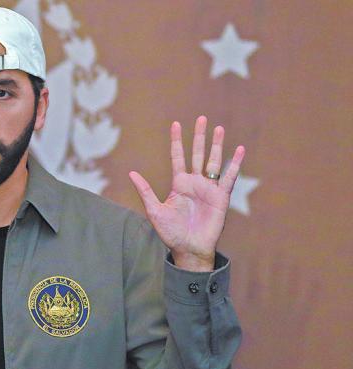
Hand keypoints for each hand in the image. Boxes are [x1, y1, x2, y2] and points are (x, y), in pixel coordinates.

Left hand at [128, 116, 245, 270]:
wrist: (188, 249)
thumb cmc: (170, 233)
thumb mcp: (154, 210)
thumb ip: (146, 191)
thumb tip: (131, 173)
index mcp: (179, 184)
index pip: (178, 157)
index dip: (177, 141)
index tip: (175, 124)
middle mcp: (194, 183)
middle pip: (197, 154)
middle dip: (199, 137)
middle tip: (202, 118)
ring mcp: (209, 189)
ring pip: (214, 162)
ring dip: (217, 146)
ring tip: (219, 128)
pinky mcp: (221, 198)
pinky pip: (229, 178)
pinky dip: (235, 164)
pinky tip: (239, 150)